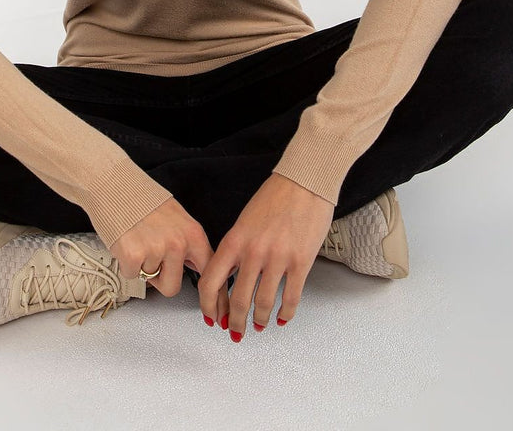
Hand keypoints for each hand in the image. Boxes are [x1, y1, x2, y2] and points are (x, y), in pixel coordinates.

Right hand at [109, 196, 229, 313]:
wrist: (114, 186)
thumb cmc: (142, 200)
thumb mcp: (177, 219)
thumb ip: (189, 244)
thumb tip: (200, 268)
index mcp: (193, 234)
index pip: (209, 273)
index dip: (213, 298)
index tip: (217, 315)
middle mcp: (178, 243)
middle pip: (173, 287)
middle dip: (160, 279)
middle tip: (151, 257)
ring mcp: (156, 250)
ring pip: (150, 282)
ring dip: (142, 268)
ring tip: (138, 241)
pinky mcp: (133, 256)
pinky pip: (131, 275)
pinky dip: (126, 264)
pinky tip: (127, 242)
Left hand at [197, 173, 334, 339]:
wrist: (304, 181)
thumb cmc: (274, 197)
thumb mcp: (244, 221)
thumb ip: (236, 248)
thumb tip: (230, 277)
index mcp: (234, 240)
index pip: (211, 282)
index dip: (209, 306)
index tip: (212, 316)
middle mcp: (253, 252)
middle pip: (238, 300)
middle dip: (235, 321)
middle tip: (236, 330)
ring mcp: (278, 258)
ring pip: (264, 303)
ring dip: (260, 320)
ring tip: (260, 325)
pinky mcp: (301, 261)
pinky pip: (291, 297)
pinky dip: (285, 313)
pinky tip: (282, 317)